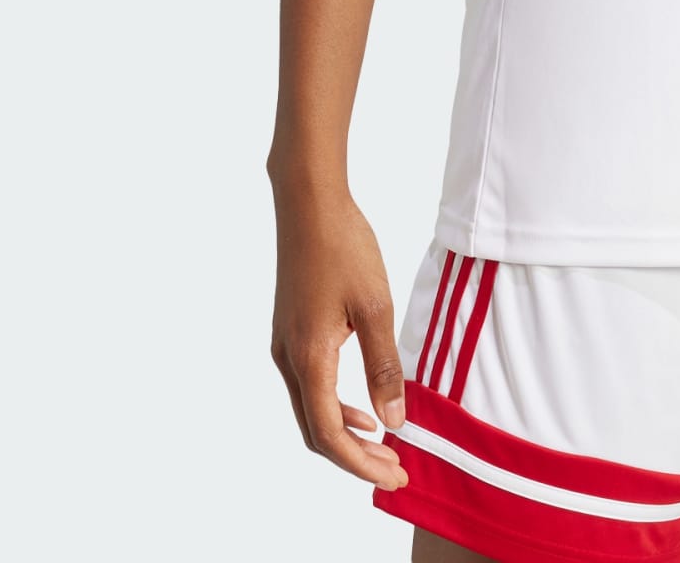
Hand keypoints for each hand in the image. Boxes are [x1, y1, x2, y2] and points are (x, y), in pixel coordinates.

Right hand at [269, 184, 408, 487]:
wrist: (308, 203)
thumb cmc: (343, 247)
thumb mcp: (375, 306)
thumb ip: (384, 366)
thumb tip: (393, 420)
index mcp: (309, 358)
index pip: (330, 434)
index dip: (361, 464)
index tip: (394, 476)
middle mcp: (288, 359)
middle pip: (316, 432)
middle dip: (355, 458)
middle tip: (394, 469)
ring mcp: (284, 346)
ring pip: (310, 411)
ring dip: (345, 434)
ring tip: (382, 444)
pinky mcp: (290, 332)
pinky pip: (309, 387)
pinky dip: (335, 407)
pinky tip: (361, 405)